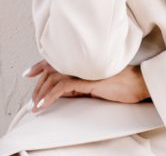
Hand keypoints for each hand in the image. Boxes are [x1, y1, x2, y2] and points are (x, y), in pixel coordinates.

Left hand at [23, 60, 150, 111]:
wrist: (136, 83)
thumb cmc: (120, 82)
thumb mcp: (94, 83)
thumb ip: (78, 84)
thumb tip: (63, 90)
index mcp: (82, 60)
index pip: (55, 59)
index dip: (40, 65)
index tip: (28, 73)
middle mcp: (80, 61)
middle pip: (51, 70)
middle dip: (38, 86)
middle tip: (33, 100)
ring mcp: (83, 69)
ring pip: (54, 78)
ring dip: (41, 93)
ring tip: (36, 105)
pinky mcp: (87, 80)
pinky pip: (63, 88)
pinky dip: (50, 96)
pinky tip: (44, 105)